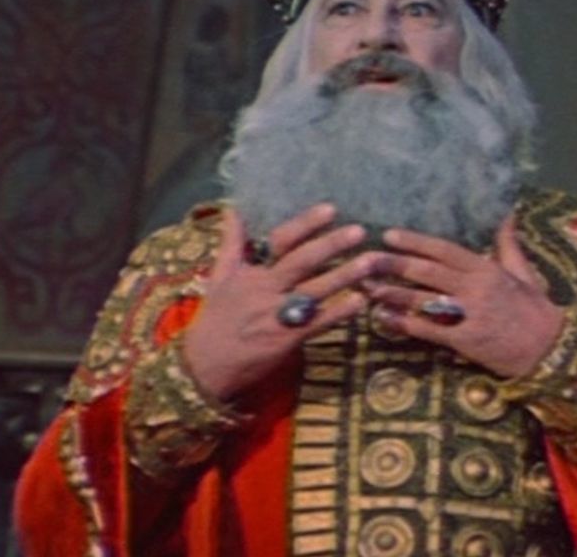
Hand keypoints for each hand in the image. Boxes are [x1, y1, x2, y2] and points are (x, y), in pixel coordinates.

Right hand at [181, 204, 375, 399]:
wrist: (205, 367)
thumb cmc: (216, 319)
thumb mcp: (219, 277)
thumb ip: (232, 243)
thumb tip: (234, 209)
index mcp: (251, 273)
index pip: (281, 241)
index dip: (305, 224)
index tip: (331, 209)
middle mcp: (266, 290)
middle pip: (302, 263)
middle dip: (331, 245)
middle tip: (359, 230)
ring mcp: (278, 315)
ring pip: (316, 291)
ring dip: (344, 276)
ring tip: (371, 261)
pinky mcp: (287, 339)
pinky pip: (318, 323)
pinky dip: (340, 312)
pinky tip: (361, 301)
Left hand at [364, 216, 563, 377]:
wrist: (550, 350)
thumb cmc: (535, 309)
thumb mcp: (524, 272)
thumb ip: (507, 244)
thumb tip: (506, 213)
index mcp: (488, 269)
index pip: (445, 250)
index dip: (416, 242)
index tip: (390, 235)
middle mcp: (476, 289)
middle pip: (428, 273)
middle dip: (395, 265)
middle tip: (366, 259)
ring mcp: (470, 315)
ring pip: (424, 300)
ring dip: (393, 294)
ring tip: (367, 288)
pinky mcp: (466, 341)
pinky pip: (430, 331)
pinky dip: (405, 324)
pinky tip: (385, 318)